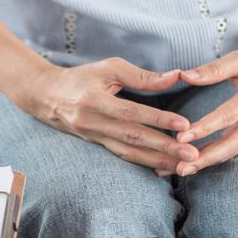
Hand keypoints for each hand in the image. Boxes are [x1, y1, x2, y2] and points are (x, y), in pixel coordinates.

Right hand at [18, 58, 198, 173]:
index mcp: (93, 101)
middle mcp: (91, 123)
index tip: (184, 125)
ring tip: (183, 166)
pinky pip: (123, 156)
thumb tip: (175, 77)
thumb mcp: (108, 68)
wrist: (46, 96)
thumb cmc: (81, 78)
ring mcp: (93, 137)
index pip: (130, 112)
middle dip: (164, 148)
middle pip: (132, 138)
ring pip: (128, 153)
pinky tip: (163, 168)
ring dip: (157, 161)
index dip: (157, 119)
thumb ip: (141, 76)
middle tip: (192, 154)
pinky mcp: (97, 145)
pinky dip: (144, 163)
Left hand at [174, 50, 237, 175]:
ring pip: (233, 151)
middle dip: (207, 157)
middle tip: (181, 167)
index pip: (229, 114)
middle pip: (234, 143)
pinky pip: (234, 151)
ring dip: (207, 164)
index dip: (206, 127)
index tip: (182, 136)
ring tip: (180, 172)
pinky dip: (214, 159)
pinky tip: (192, 165)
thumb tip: (185, 76)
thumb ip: (216, 68)